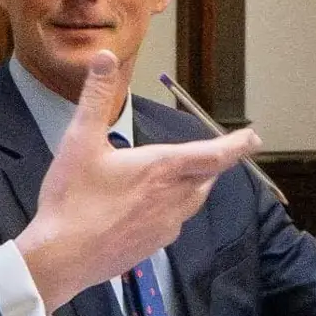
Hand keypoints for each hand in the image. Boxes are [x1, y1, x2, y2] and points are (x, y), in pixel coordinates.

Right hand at [15, 52, 259, 307]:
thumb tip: (105, 57)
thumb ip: (96, 97)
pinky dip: (172, 210)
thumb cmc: (72, 199)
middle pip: (207, 178)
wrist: (61, 258)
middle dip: (213, 163)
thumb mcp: (80, 141)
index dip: (238, 144)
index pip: (215, 154)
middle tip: (218, 153)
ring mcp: (166, 226)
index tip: (254, 138)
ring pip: (192, 201)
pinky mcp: (153, 247)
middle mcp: (173, 197)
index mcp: (162, 168)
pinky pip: (173, 223)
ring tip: (187, 177)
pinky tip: (151, 209)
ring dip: (195, 186)